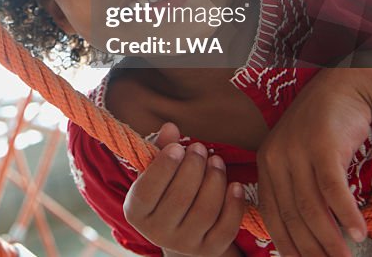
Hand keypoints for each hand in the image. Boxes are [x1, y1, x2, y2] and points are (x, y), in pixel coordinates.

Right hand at [124, 122, 244, 256]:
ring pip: (204, 211)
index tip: (177, 147)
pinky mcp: (210, 249)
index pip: (147, 191)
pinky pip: (226, 227)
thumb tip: (170, 127)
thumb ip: (161, 149)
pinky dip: (233, 204)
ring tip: (216, 160)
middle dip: (193, 168)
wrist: (182, 230)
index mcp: (136, 212)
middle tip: (199, 148)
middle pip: (179, 199)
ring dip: (214, 181)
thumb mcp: (156, 172)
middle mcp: (157, 232)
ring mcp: (185, 244)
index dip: (163, 167)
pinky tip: (235, 184)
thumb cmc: (166, 191)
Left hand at [255, 70, 371, 256]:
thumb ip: (296, 191)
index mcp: (266, 166)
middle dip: (311, 250)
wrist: (341, 90)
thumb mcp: (299, 159)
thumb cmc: (323, 131)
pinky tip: (359, 232)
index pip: (272, 216)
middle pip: (292, 217)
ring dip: (330, 239)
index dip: (288, 246)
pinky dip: (346, 215)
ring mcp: (297, 152)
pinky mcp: (322, 146)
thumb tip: (307, 236)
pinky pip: (333, 189)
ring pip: (311, 208)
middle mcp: (275, 159)